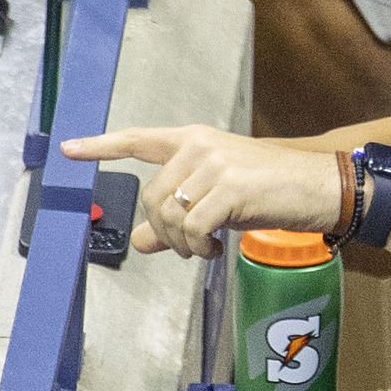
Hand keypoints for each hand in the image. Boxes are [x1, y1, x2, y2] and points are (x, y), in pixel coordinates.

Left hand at [62, 125, 338, 258]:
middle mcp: (200, 146)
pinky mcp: (230, 188)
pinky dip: (197, 247)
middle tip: (188, 248)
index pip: (140, 140)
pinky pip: (192, 227)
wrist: (320, 187)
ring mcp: (215, 165)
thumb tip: (142, 242)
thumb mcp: (220, 199)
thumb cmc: (273, 190)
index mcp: (195, 140)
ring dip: (182, 244)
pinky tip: (215, 250)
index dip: (102, 146)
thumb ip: (177, 217)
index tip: (70, 149)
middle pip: (152, 196)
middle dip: (163, 231)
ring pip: (169, 214)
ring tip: (203, 250)